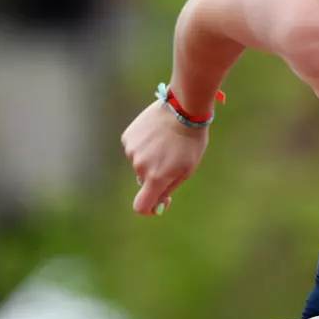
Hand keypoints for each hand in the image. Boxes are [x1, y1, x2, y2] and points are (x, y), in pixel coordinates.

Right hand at [120, 100, 207, 215]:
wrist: (182, 109)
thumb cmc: (190, 142)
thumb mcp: (187, 169)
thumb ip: (170, 188)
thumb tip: (158, 203)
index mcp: (156, 177)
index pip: (141, 205)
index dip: (148, 209)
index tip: (157, 205)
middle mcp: (140, 166)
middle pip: (144, 181)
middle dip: (156, 176)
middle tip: (172, 159)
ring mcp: (132, 150)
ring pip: (140, 163)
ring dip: (151, 158)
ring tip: (166, 142)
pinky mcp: (128, 137)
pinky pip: (135, 148)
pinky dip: (144, 145)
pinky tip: (157, 134)